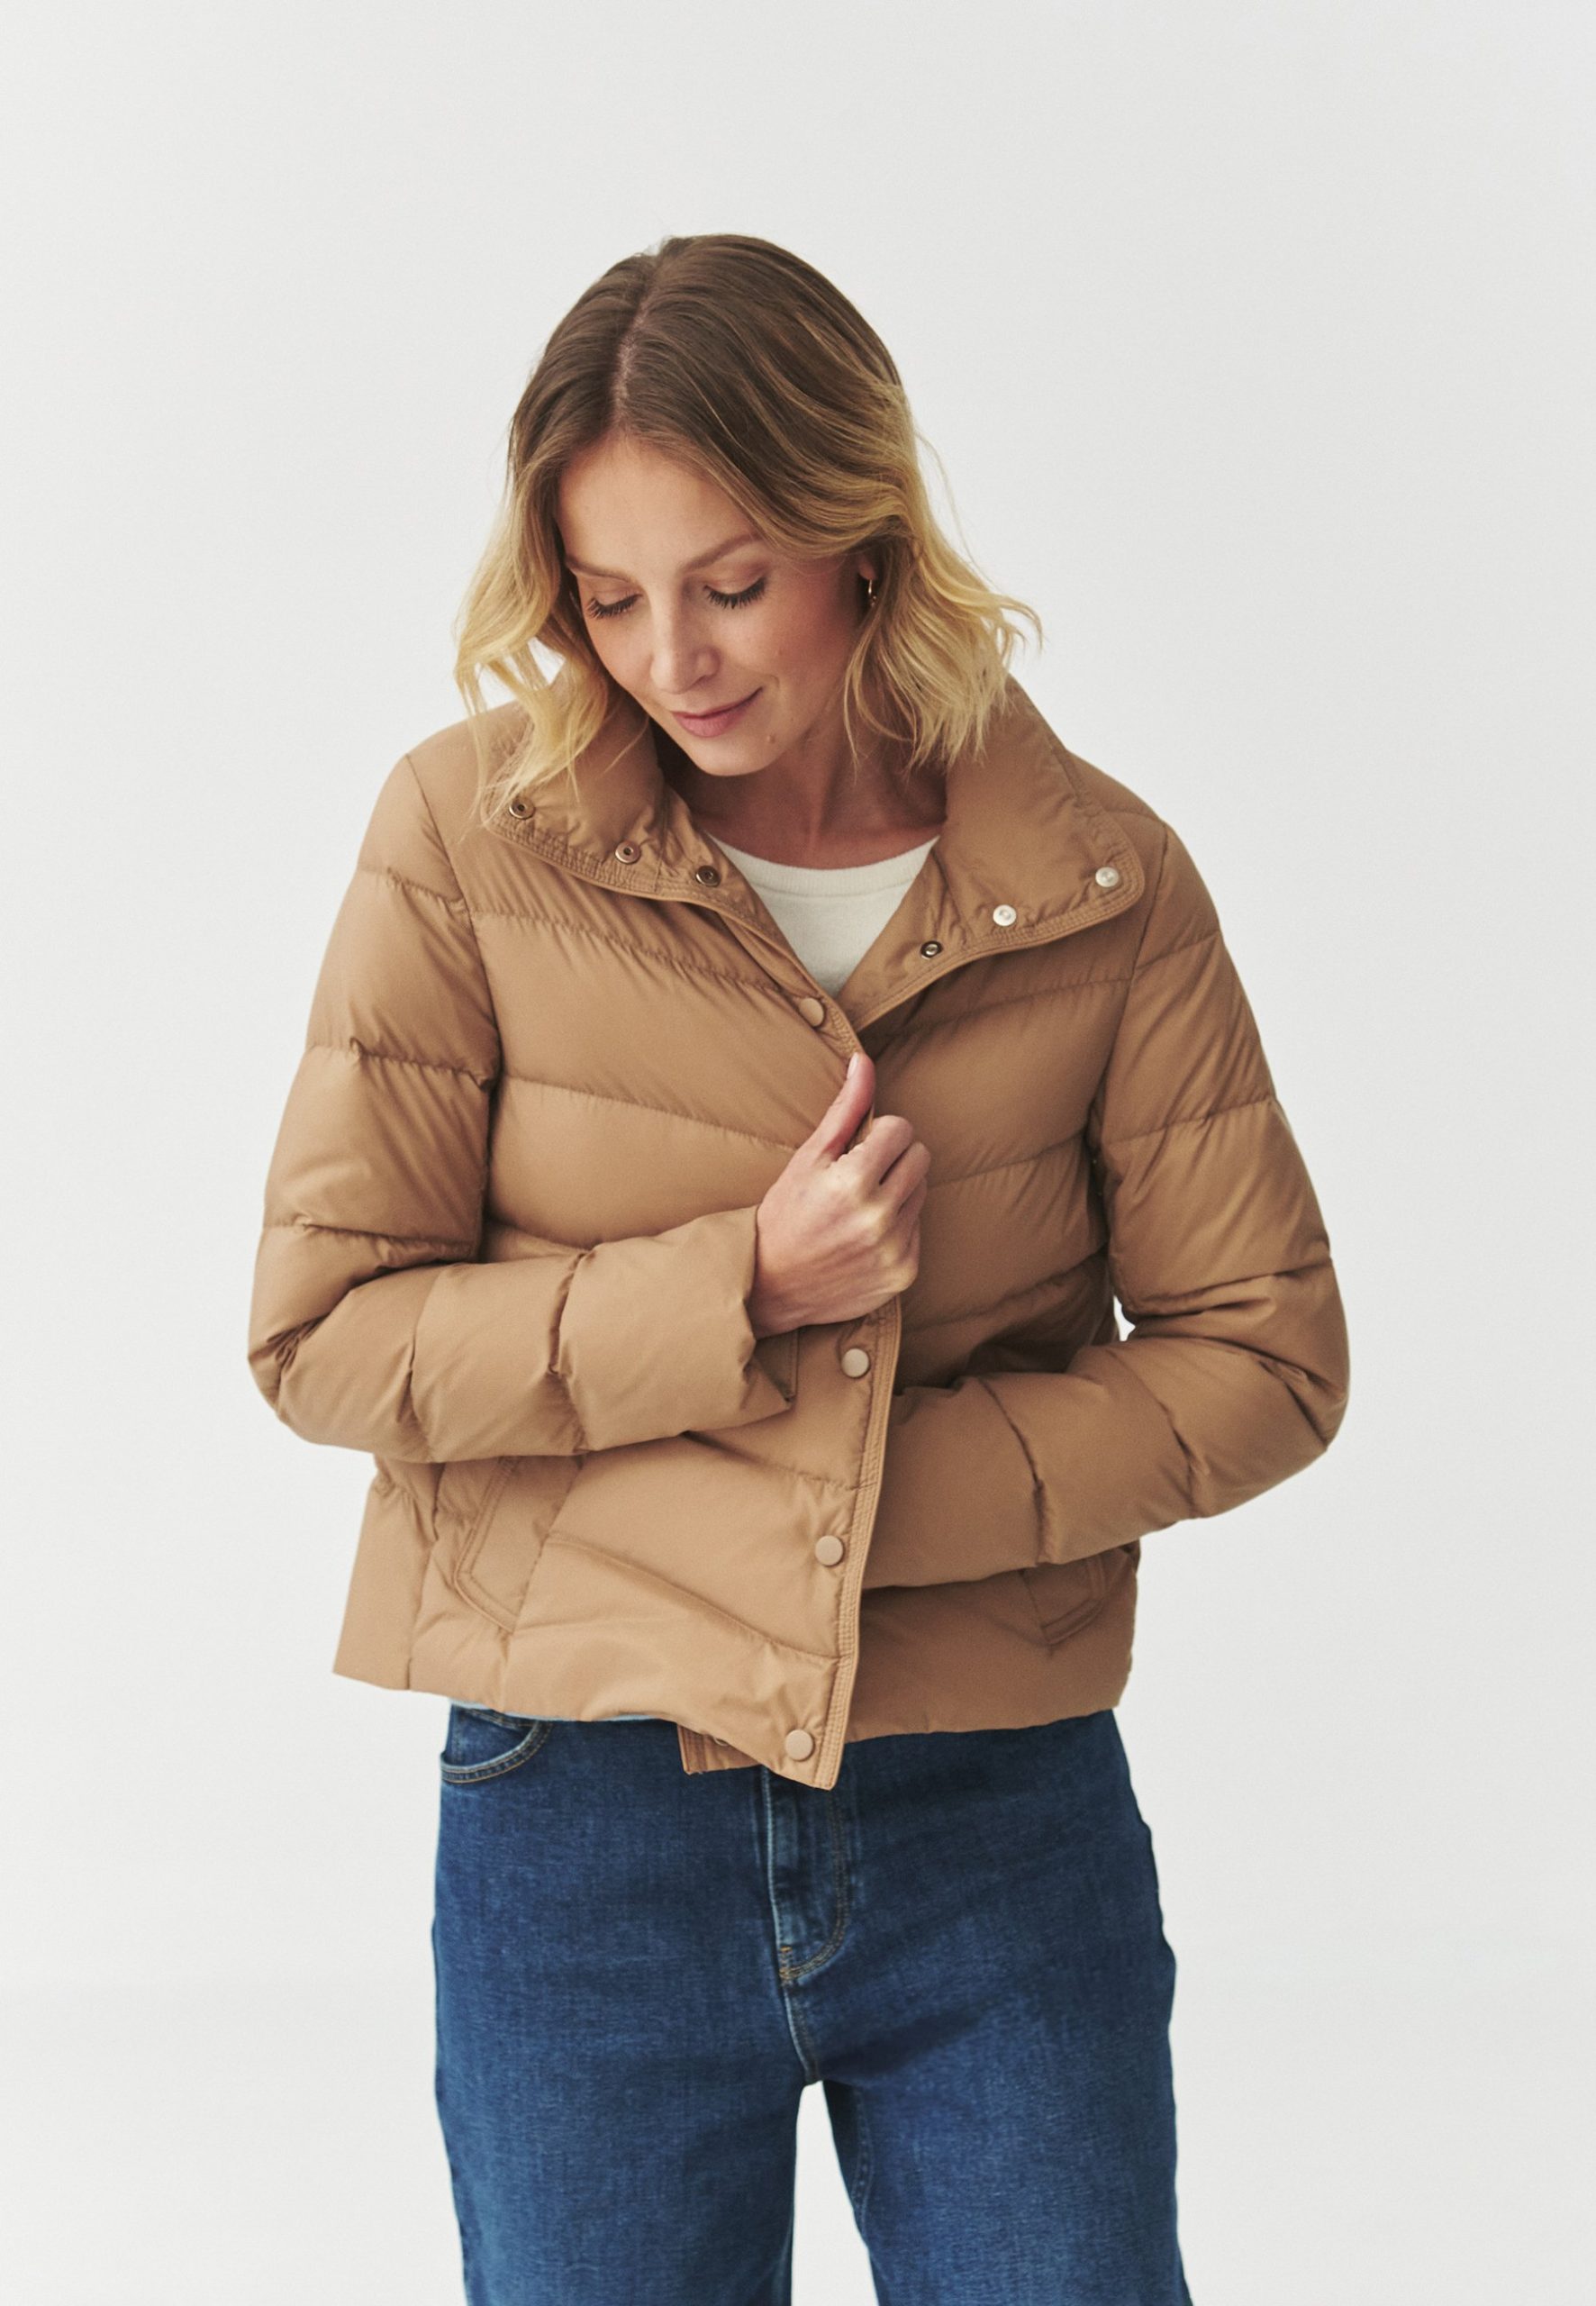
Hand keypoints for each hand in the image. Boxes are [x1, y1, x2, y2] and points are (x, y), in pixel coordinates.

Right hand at [748, 1052, 929, 1335]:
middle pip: (920, 1156)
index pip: (901, 1128)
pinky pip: (919, 1227)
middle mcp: (878, 1218)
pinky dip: (899, 1225)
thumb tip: (864, 1062)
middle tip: (860, 1174)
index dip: (878, 1133)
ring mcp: (894, 1249)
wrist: (770, 1285)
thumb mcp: (808, 1157)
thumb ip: (845, 1108)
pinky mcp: (904, 1273)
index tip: (856, 1148)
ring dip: (898, 1190)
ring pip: (922, 1190)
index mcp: (852, 1182)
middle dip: (894, 1157)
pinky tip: (866, 1233)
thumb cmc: (785, 1213)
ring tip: (860, 1205)